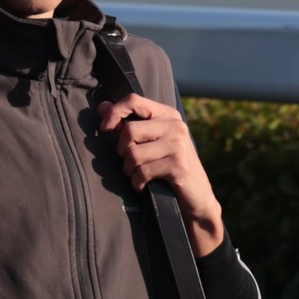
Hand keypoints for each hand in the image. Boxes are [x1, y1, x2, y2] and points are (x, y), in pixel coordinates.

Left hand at [98, 94, 225, 256]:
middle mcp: (175, 125)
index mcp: (167, 115)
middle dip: (122, 151)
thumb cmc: (168, 167)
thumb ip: (126, 124)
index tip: (104, 128)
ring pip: (133, 153)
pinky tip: (143, 185)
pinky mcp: (178, 165)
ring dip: (129, 170)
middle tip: (130, 163)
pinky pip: (142, 172)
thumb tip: (102, 106)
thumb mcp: (149, 142)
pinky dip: (137, 182)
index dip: (114, 112)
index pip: (133, 100)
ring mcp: (178, 145)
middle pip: (129, 130)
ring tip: (138, 175)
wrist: (197, 198)